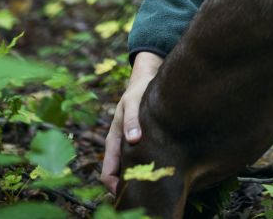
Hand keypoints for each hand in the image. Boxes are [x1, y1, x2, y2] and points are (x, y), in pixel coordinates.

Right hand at [101, 51, 162, 196]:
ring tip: (158, 184)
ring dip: (141, 177)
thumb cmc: (138, 91)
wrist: (147, 79)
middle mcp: (122, 146)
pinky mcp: (143, 141)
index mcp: (113, 140)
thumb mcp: (133, 102)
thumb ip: (132, 120)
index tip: (129, 193)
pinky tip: (165, 170)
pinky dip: (149, 167)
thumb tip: (133, 140)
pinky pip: (143, 160)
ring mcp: (131, 145)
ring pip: (132, 169)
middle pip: (121, 176)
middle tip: (148, 193)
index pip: (107, 173)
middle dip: (130, 186)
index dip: (114, 187)